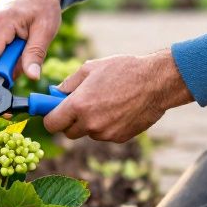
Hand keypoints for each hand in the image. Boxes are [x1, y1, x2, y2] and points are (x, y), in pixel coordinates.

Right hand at [0, 0, 64, 82]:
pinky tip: (12, 41)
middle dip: (4, 68)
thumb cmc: (43, 7)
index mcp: (0, 22)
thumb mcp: (46, 30)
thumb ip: (36, 54)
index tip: (10, 85)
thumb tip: (33, 77)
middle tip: (24, 59)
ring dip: (3, 60)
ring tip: (20, 46)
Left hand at [43, 49, 193, 142]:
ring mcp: (105, 134)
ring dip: (89, 122)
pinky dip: (105, 125)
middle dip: (69, 121)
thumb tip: (54, 93)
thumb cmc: (123, 70)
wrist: (156, 82)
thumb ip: (68, 83)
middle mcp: (90, 124)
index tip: (53, 111)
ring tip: (105, 102)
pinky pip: (104, 134)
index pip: (51, 124)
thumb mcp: (90, 68)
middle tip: (79, 105)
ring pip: (87, 133)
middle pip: (67, 132)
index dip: (50, 117)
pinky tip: (118, 109)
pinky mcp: (119, 138)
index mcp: (78, 106)